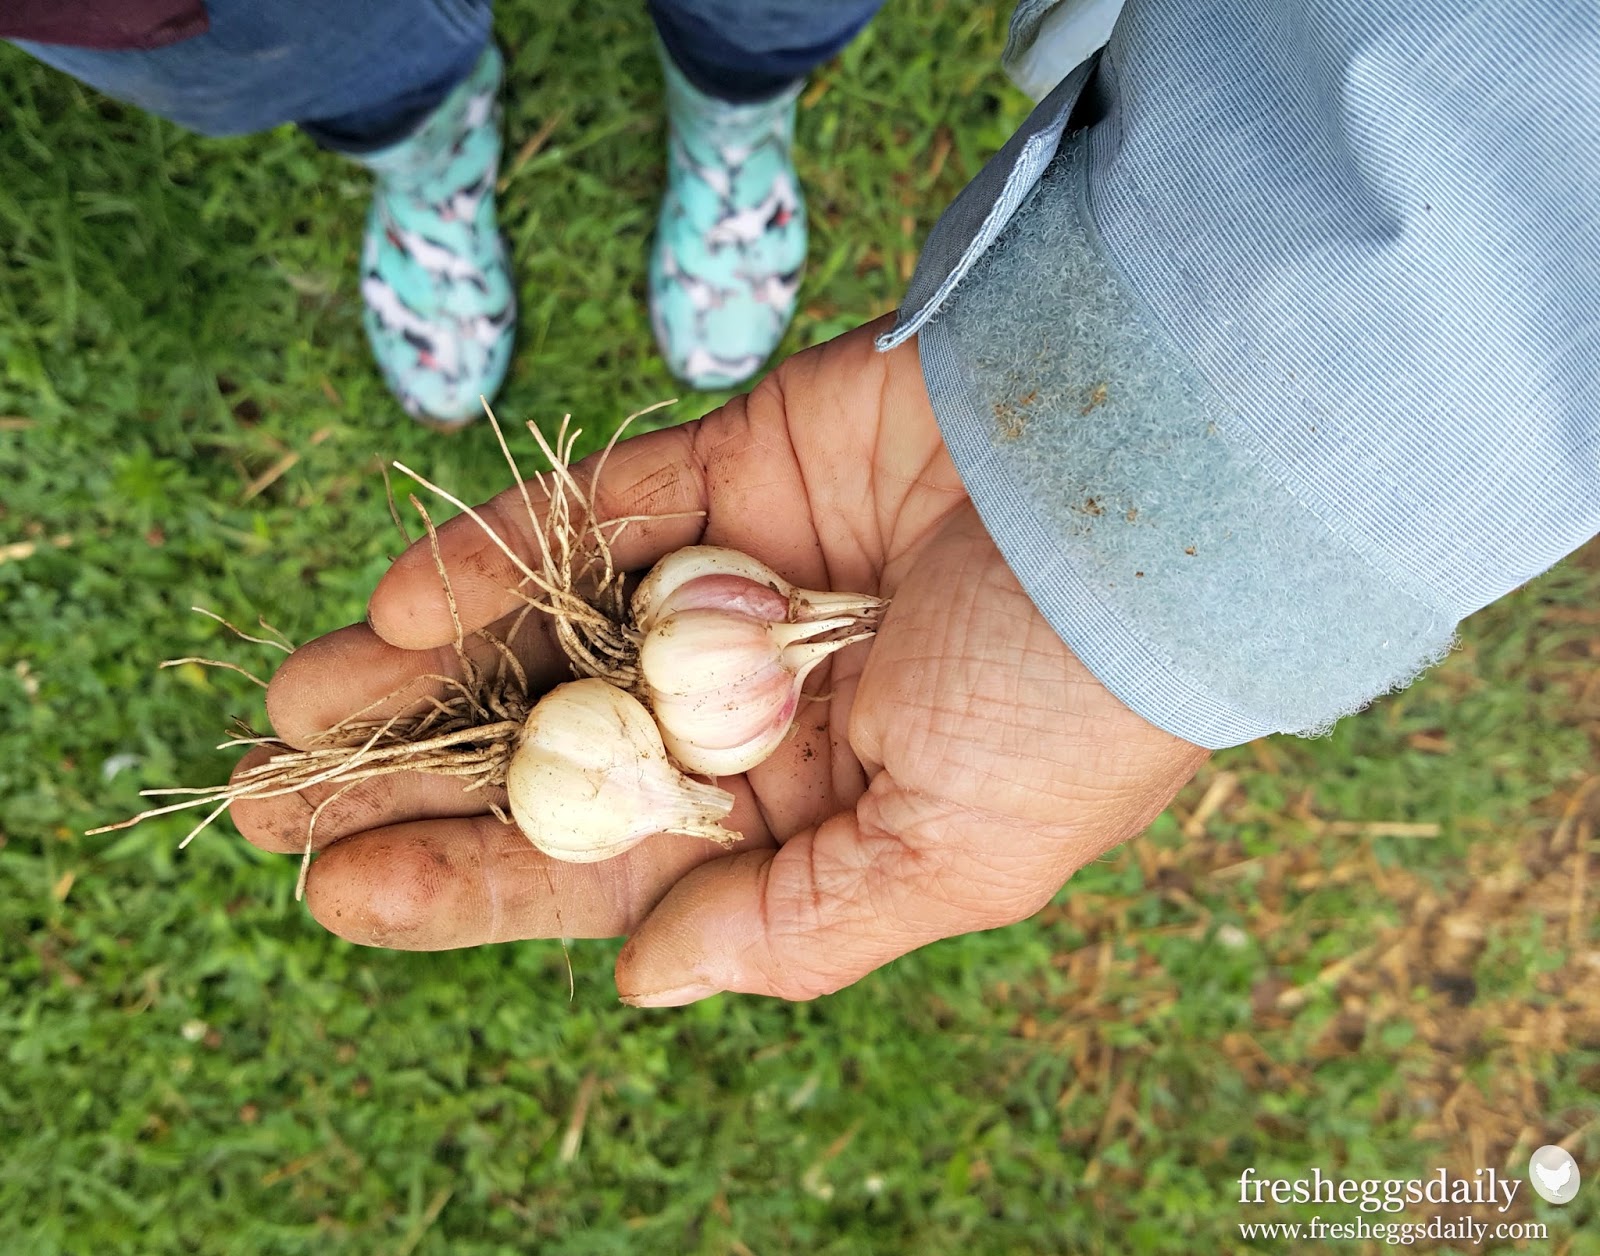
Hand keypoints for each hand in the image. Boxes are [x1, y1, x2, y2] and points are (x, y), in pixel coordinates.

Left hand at [234, 321, 1207, 1002]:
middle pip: (552, 747)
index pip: (613, 863)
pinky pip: (596, 514)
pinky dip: (501, 553)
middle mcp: (756, 702)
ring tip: (290, 707)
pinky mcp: (737, 470)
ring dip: (422, 668)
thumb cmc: (1076, 704)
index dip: (477, 882)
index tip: (342, 895)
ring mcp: (739, 584)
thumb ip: (794, 924)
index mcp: (806, 809)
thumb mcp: (956, 860)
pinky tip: (400, 604)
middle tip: (265, 802)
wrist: (1167, 498)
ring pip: (550, 629)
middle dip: (414, 777)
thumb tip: (642, 982)